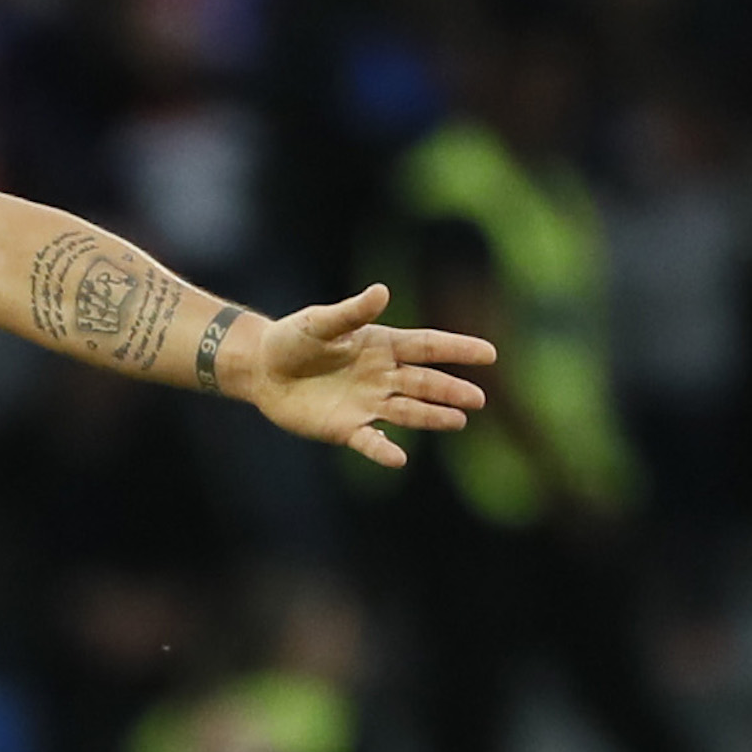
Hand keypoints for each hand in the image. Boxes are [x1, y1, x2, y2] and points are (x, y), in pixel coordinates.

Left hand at [241, 283, 492, 467]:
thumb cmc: (293, 339)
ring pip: (408, 412)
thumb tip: (382, 291)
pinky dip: (384, 450)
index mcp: (381, 345)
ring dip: (432, 417)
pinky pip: (370, 441)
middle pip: (424, 383)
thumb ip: (351, 312)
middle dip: (451, 390)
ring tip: (459, 420)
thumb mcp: (320, 322)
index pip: (427, 346)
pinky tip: (400, 460)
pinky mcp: (346, 428)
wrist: (262, 369)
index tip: (490, 353)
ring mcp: (367, 403)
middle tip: (478, 398)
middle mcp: (381, 376)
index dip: (458, 349)